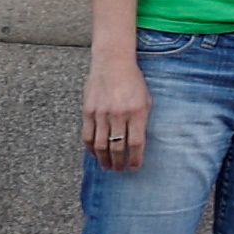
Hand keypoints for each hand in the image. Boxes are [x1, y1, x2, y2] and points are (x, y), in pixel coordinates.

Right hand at [83, 49, 148, 171]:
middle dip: (119, 163)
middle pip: (118, 147)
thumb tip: (139, 143)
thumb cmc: (133, 82)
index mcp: (137, 112)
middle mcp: (119, 115)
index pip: (136, 143)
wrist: (112, 63)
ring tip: (108, 167)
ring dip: (104, 160)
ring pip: (101, 145)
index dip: (135, 159)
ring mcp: (101, 114)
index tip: (135, 167)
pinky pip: (88, 136)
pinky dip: (91, 148)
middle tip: (120, 170)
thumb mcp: (145, 100)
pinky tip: (95, 154)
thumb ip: (142, 120)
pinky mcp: (88, 111)